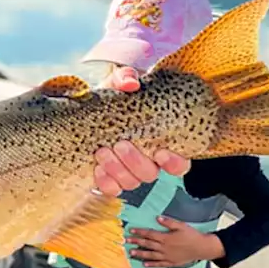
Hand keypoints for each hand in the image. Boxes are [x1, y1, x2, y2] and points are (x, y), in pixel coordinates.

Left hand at [92, 66, 190, 195]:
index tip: (161, 151)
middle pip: (150, 174)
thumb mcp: (120, 83)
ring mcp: (128, 173)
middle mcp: (147, 162)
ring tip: (102, 151)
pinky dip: (105, 181)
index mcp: (160, 142)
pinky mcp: (109, 179)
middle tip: (120, 144)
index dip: (174, 162)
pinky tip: (96, 168)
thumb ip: (127, 78)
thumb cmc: (114, 98)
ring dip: (116, 169)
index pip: (179, 164)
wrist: (89, 109)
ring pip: (131, 182)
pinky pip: (112, 189)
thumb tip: (131, 83)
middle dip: (135, 161)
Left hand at [126, 216, 224, 267]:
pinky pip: (159, 264)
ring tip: (131, 253)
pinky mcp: (171, 262)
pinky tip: (144, 263)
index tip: (131, 230)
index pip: (149, 234)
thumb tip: (157, 218)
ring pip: (151, 255)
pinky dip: (151, 264)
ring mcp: (167, 256)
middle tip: (126, 241)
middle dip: (136, 242)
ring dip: (140, 253)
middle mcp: (164, 247)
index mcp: (166, 237)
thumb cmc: (192, 235)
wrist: (201, 248)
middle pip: (147, 244)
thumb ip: (168, 222)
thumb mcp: (181, 226)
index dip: (139, 232)